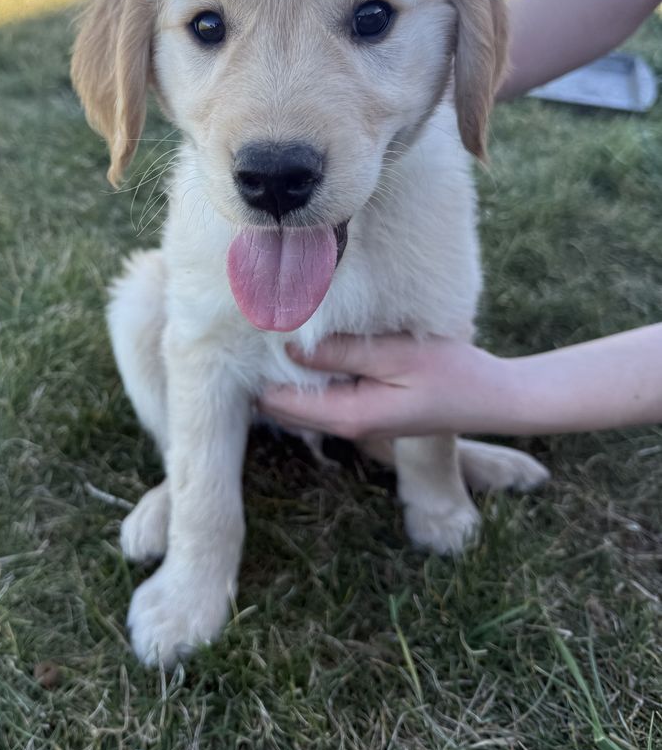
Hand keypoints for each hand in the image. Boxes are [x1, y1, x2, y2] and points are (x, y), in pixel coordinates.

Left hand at [259, 334, 512, 439]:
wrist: (492, 397)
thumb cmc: (451, 373)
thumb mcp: (395, 355)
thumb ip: (342, 353)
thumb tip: (289, 347)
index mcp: (348, 417)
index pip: (279, 402)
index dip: (261, 369)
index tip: (256, 331)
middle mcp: (345, 425)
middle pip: (282, 404)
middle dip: (269, 371)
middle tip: (264, 324)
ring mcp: (355, 419)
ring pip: (302, 399)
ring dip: (292, 370)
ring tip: (285, 327)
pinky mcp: (366, 408)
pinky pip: (324, 393)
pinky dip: (314, 372)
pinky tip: (316, 341)